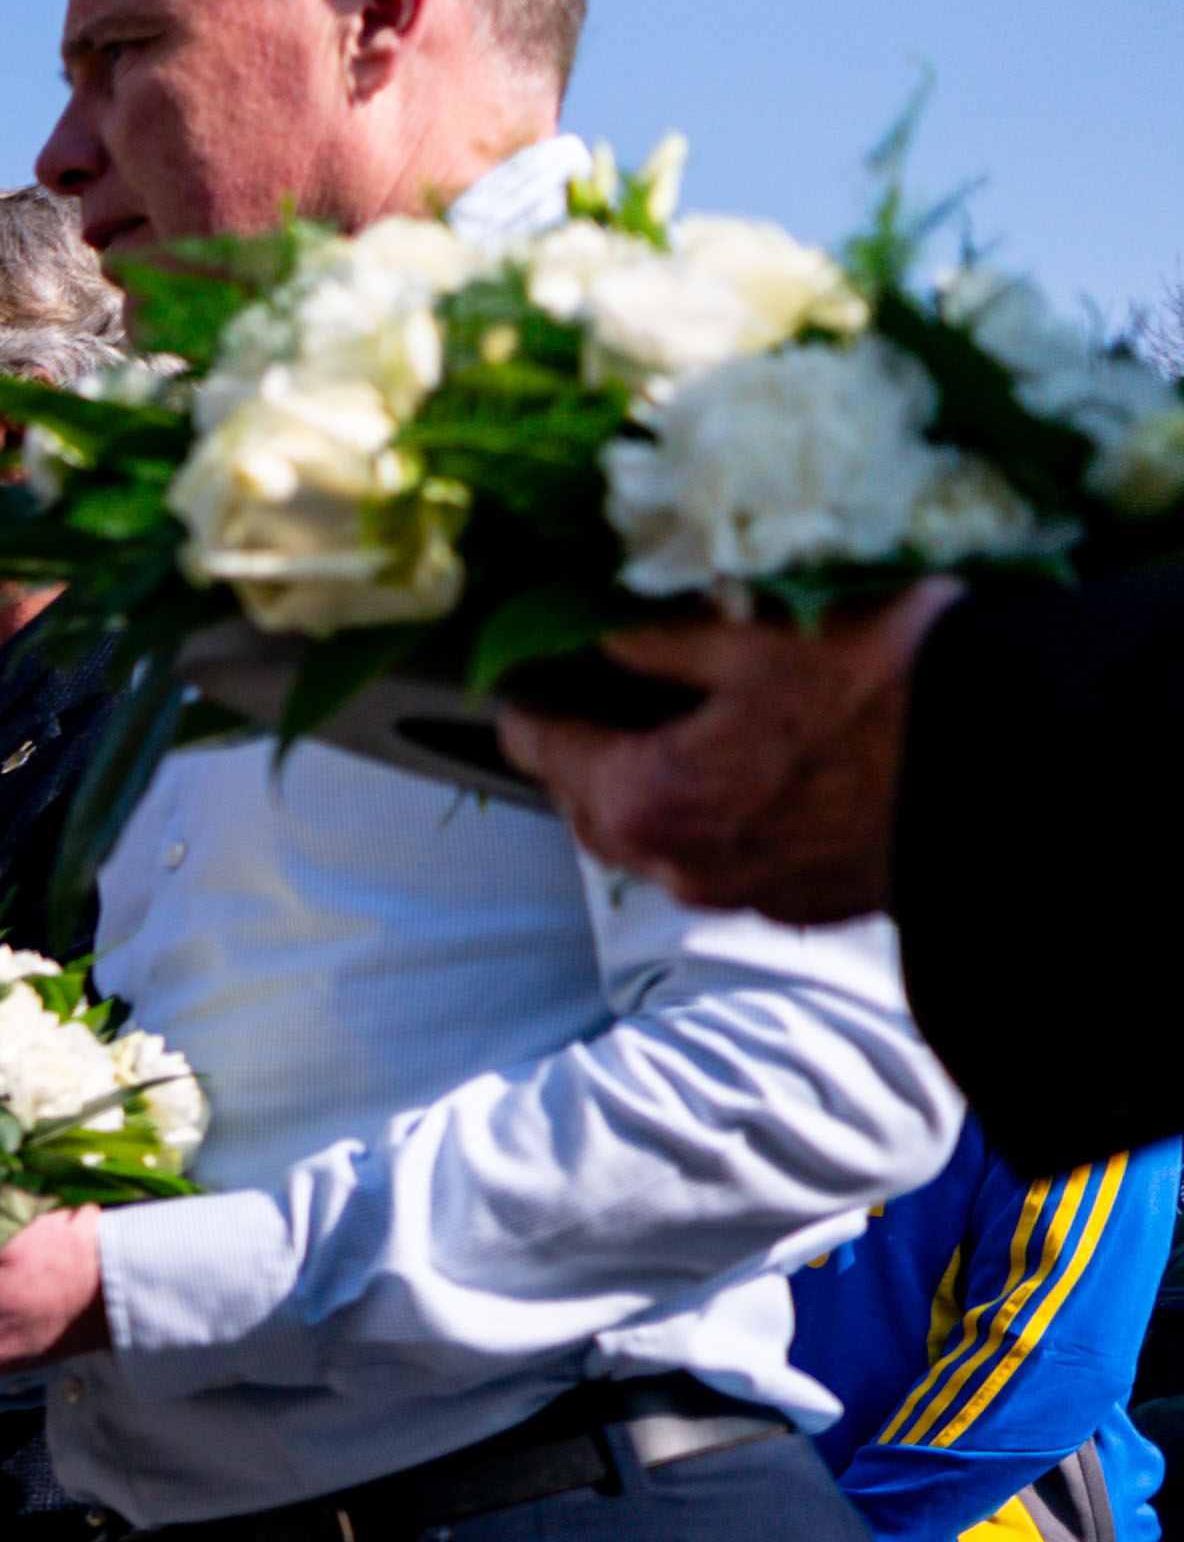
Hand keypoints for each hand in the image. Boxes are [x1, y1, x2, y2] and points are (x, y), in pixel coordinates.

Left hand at [486, 586, 949, 924]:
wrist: (1016, 777)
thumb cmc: (890, 690)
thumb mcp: (764, 637)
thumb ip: (665, 641)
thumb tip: (605, 637)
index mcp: (649, 795)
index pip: (542, 749)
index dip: (528, 702)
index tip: (525, 672)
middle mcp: (676, 864)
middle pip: (584, 808)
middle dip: (578, 755)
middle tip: (587, 700)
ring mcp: (735, 895)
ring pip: (647, 845)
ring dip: (639, 794)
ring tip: (656, 736)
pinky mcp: (792, 905)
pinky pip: (715, 863)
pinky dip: (706, 822)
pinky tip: (737, 777)